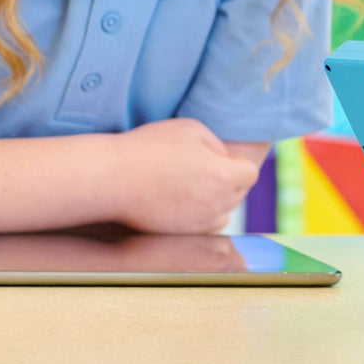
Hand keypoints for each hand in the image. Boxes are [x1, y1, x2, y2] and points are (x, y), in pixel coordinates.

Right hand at [111, 118, 259, 233]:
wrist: (113, 178)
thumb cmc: (150, 148)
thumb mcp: (191, 129)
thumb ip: (217, 145)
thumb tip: (226, 160)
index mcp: (224, 176)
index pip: (250, 173)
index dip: (239, 164)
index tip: (224, 159)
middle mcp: (217, 204)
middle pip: (239, 194)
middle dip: (230, 181)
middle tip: (204, 168)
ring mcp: (200, 223)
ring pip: (224, 213)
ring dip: (218, 200)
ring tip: (195, 185)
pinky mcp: (182, 234)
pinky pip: (205, 227)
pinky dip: (201, 216)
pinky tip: (184, 201)